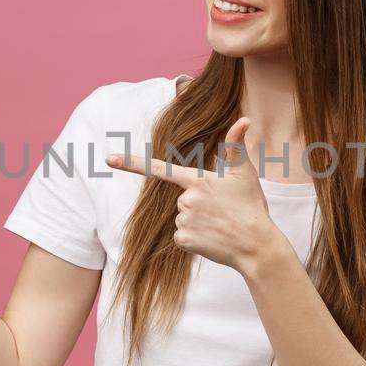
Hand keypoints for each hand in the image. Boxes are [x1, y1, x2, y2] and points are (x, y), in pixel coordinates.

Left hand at [105, 116, 284, 271]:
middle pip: (181, 198)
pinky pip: (181, 235)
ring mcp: (183, 220)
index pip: (160, 168)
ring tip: (218, 224)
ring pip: (181, 216)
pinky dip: (194, 238)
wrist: (257, 246)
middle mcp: (186, 199)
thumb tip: (243, 119)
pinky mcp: (183, 240)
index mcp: (197, 180)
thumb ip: (235, 146)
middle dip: (197, 203)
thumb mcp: (244, 174)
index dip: (132, 163)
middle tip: (222, 210)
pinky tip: (212, 238)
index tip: (109, 158)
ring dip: (196, 220)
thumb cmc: (251, 207)